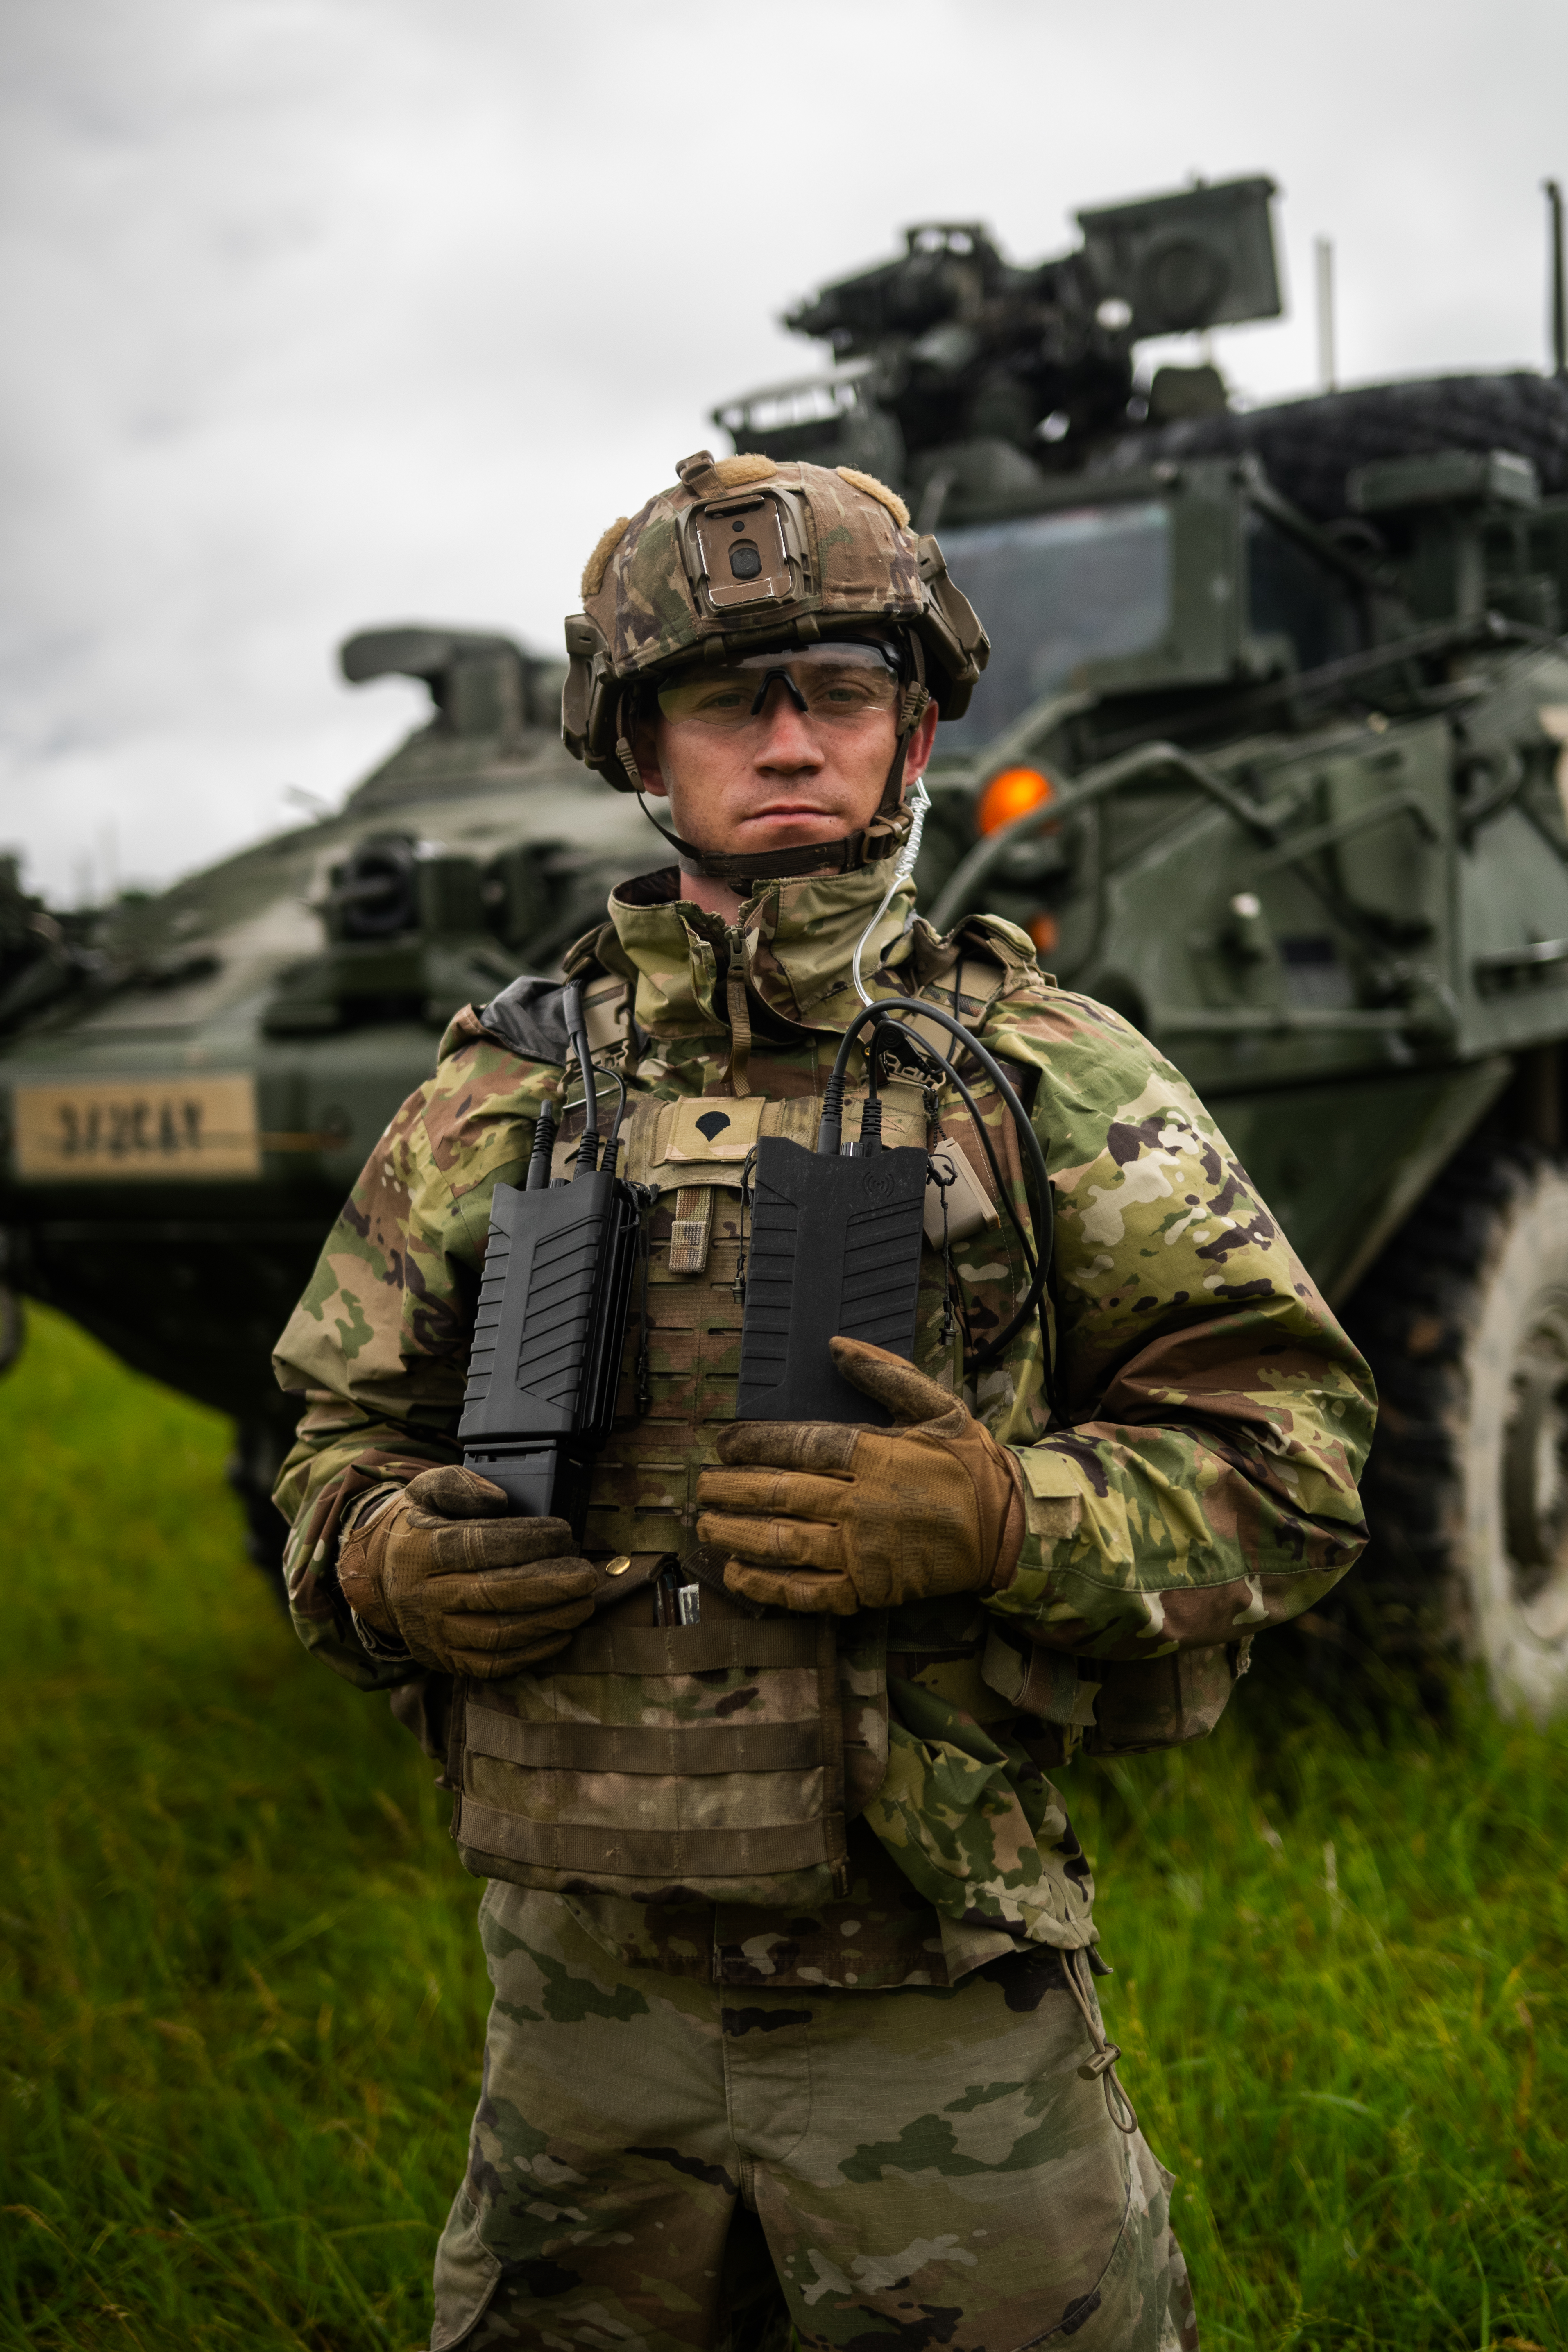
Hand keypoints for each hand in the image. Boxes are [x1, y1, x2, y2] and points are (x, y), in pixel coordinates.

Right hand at [338, 1464, 600, 1677]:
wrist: (376, 1578)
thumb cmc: (416, 1529)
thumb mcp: (424, 1492)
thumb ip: (457, 1485)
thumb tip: (499, 1499)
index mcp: (418, 1551)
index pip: (476, 1546)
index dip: (525, 1540)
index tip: (563, 1533)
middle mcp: (422, 1596)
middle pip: (492, 1593)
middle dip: (548, 1586)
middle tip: (586, 1575)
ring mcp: (433, 1634)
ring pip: (497, 1634)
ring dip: (548, 1621)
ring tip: (584, 1603)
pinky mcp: (445, 1661)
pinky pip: (493, 1665)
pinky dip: (532, 1653)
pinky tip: (562, 1633)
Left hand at [696, 1338, 1025, 1614]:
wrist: (1007, 1529)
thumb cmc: (968, 1463)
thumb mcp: (937, 1405)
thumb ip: (885, 1374)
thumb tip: (836, 1344)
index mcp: (877, 1454)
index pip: (799, 1445)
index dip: (754, 1444)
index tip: (725, 1443)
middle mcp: (862, 1503)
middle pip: (781, 1494)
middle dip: (732, 1490)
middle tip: (702, 1486)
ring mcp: (863, 1550)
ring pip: (784, 1543)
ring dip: (736, 1535)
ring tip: (706, 1525)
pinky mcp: (869, 1588)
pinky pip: (807, 1592)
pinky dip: (767, 1587)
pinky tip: (738, 1576)